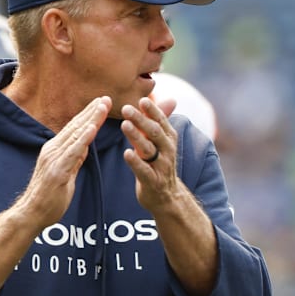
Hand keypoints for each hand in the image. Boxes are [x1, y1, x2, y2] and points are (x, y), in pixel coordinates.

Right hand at [18, 96, 110, 228]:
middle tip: (106, 98)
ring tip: (102, 106)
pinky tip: (92, 128)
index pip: (74, 128)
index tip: (101, 103)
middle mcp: (52, 150)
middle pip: (75, 126)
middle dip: (92, 111)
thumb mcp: (66, 174)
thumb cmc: (48, 198)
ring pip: (75, 135)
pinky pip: (73, 152)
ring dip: (90, 119)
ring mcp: (54, 159)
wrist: (31, 214)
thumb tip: (85, 147)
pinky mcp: (57, 170)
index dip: (88, 115)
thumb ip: (74, 159)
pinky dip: (83, 138)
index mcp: (54, 150)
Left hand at [120, 97, 178, 211]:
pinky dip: (135, 162)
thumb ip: (160, 122)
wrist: (167, 196)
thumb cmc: (159, 163)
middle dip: (141, 119)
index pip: (161, 121)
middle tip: (126, 108)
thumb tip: (170, 99)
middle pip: (154, 132)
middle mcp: (167, 150)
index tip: (142, 100)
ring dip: (136, 136)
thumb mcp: (161, 142)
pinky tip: (126, 153)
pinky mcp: (153, 181)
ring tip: (124, 125)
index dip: (152, 110)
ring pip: (148, 149)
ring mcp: (161, 166)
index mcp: (169, 138)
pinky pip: (144, 170)